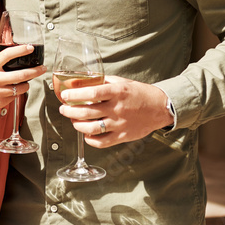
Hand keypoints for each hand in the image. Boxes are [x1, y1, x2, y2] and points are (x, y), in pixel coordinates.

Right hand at [0, 44, 46, 117]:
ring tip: (25, 83)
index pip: (7, 55)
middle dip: (35, 71)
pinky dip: (15, 94)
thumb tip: (5, 51)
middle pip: (21, 74)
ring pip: (21, 88)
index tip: (30, 48)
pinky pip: (14, 97)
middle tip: (42, 68)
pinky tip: (9, 92)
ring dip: (26, 85)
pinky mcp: (0, 102)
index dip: (20, 50)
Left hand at [55, 76, 172, 147]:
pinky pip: (102, 142)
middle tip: (63, 109)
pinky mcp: (123, 136)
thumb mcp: (122, 82)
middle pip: (87, 112)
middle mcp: (118, 109)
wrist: (160, 108)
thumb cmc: (139, 93)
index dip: (75, 95)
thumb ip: (103, 82)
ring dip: (77, 125)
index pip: (92, 93)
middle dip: (70, 111)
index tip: (65, 95)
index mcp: (117, 92)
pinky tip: (86, 133)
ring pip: (92, 128)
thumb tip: (82, 82)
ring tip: (72, 120)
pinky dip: (90, 139)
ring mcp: (120, 124)